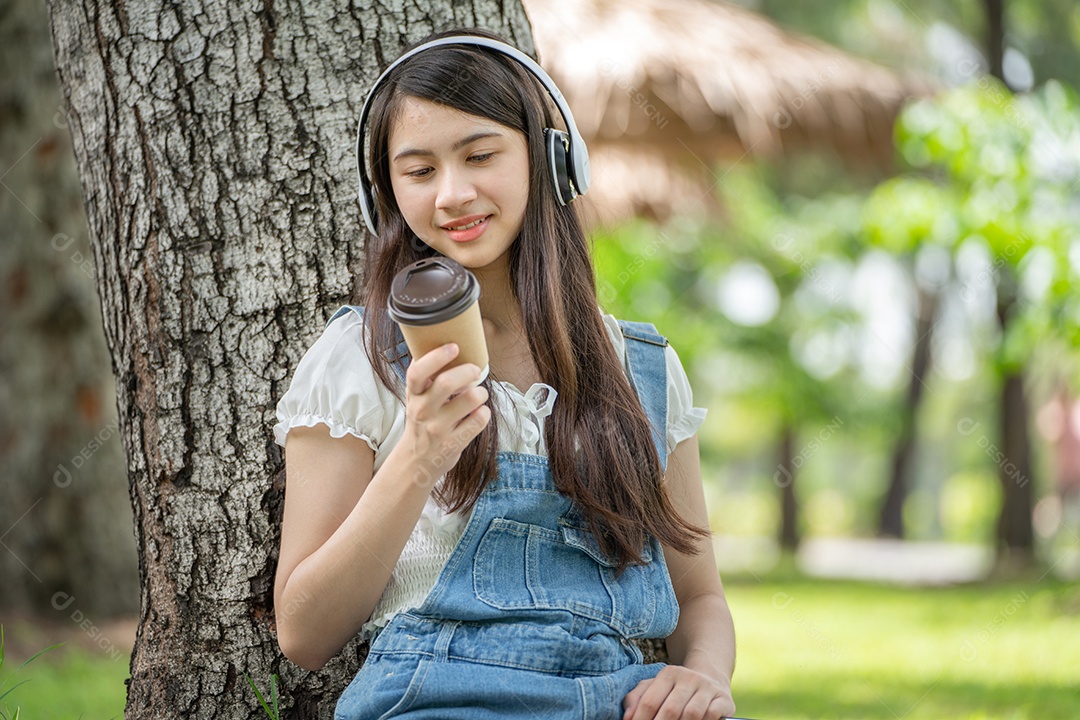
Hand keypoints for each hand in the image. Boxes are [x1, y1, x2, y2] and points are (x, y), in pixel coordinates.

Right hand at [400, 343, 490, 485]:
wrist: (415, 462)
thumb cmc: (421, 423)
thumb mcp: (416, 399)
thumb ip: (427, 378)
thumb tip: (444, 343)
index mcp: (414, 395)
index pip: (417, 372)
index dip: (436, 357)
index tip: (454, 347)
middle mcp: (423, 411)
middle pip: (446, 383)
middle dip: (467, 371)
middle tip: (475, 370)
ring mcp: (438, 428)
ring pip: (469, 400)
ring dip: (480, 392)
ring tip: (479, 394)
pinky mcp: (453, 444)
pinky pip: (478, 421)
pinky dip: (484, 413)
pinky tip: (480, 413)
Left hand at [622, 665, 734, 719]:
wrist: (710, 679)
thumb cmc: (675, 689)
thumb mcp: (655, 687)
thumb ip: (636, 698)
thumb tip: (627, 717)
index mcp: (668, 674)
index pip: (650, 701)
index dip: (640, 719)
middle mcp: (688, 677)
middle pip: (670, 710)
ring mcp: (707, 688)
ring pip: (691, 714)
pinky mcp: (723, 699)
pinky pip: (711, 715)